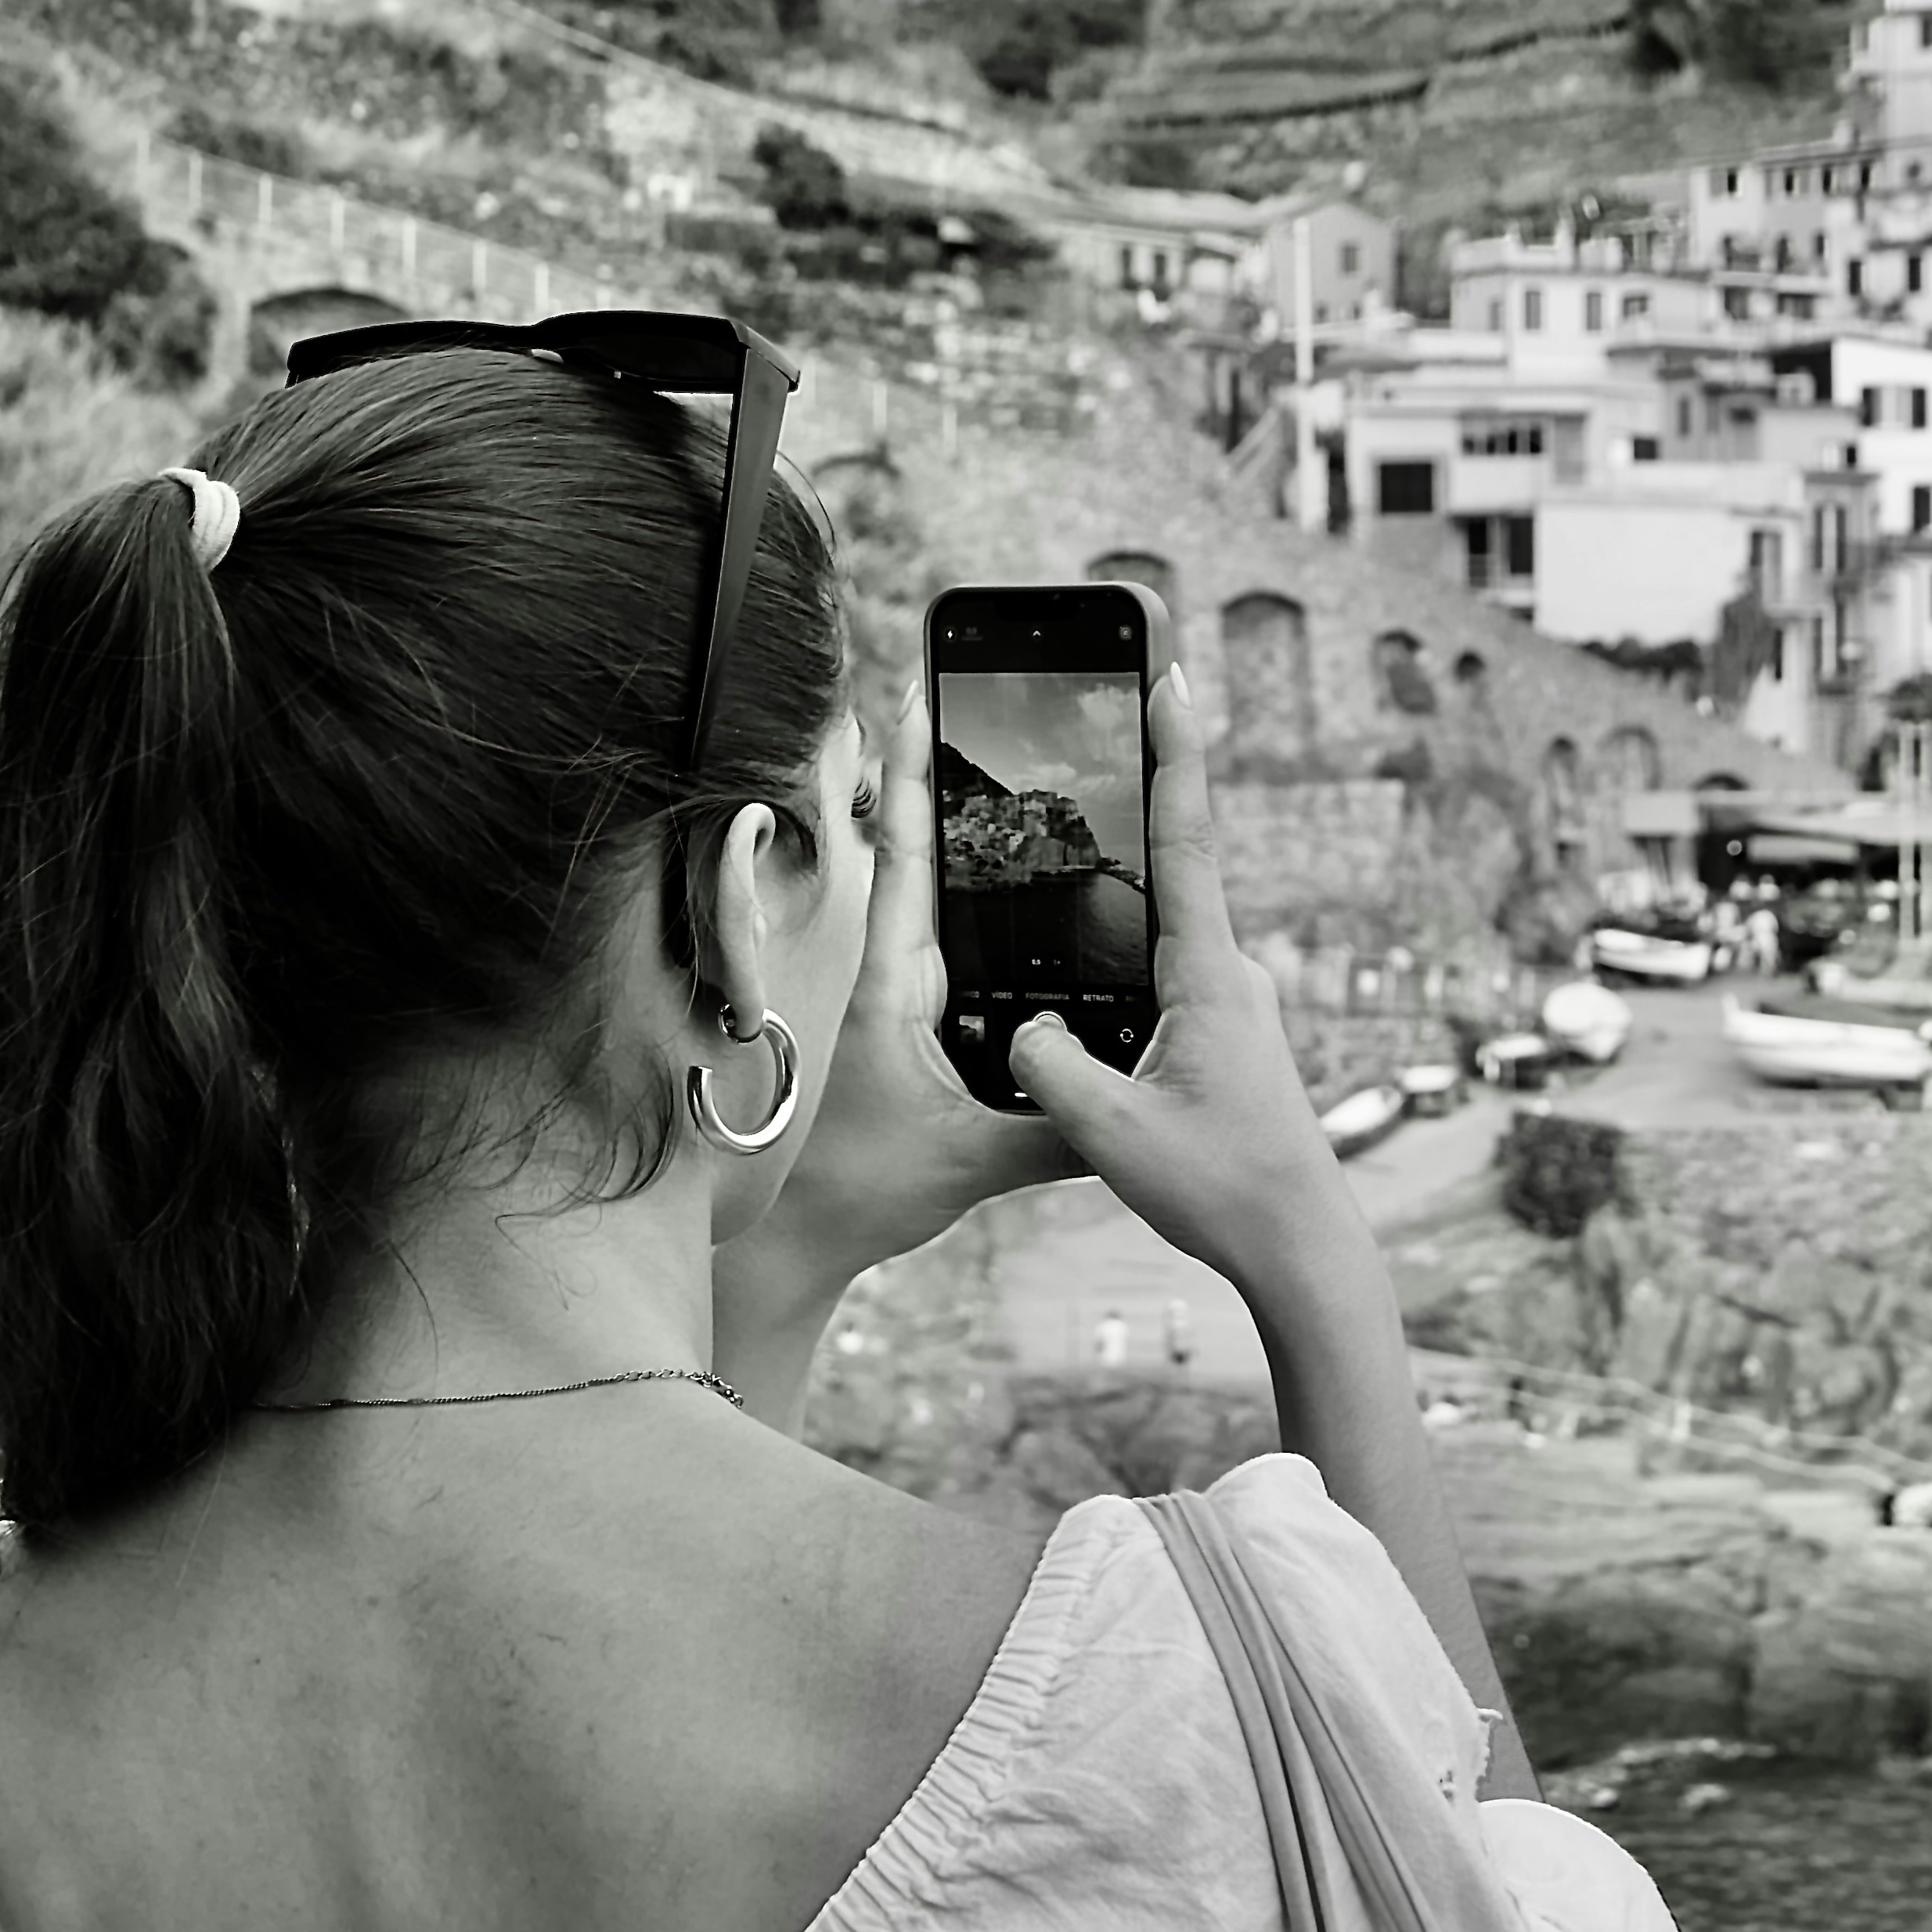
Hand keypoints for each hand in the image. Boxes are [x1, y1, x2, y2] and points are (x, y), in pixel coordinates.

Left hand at [776, 680, 1082, 1265]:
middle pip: (924, 848)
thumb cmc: (858, 1194)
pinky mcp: (910, 1020)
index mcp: (896, 980)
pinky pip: (946, 937)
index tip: (923, 693)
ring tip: (1001, 757)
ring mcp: (900, 991)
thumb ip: (1055, 1137)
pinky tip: (1010, 878)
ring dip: (961, 826)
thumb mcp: (969, 1163)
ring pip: (935, 890)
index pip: (910, 852)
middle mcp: (895, 971)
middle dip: (948, 770)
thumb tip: (1133, 1119)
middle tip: (975, 692)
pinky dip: (970, 894)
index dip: (919, 771)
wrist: (799, 1238)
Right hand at [1008, 670, 1376, 1319]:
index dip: (1172, 752)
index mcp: (1209, 974)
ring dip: (1122, 902)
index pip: (1187, 837)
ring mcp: (1233, 1006)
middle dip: (1137, 805)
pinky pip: (1164, 978)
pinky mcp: (1226, 1039)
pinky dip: (1127, 963)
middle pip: (1173, 869)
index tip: (1169, 674)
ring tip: (1072, 858)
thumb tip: (1024, 1029)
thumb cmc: (1223, 1186)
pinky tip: (1089, 982)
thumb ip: (1050, 1067)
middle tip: (1110, 724)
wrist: (1300, 1243)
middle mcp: (1231, 975)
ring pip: (1162, 934)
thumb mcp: (1109, 1130)